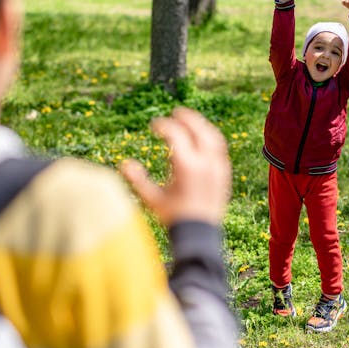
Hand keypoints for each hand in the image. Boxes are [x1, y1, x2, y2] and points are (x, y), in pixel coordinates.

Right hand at [120, 107, 230, 225]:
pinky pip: (220, 148)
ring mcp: (218, 167)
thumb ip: (138, 180)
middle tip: (175, 112)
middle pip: (198, 129)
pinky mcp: (225, 173)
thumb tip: (123, 163)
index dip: (163, 125)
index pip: (176, 134)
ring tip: (190, 121)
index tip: (153, 125)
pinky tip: (202, 138)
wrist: (200, 234)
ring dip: (201, 125)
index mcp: (187, 166)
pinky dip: (210, 137)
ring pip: (213, 136)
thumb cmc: (174, 217)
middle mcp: (206, 163)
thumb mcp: (152, 199)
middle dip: (186, 118)